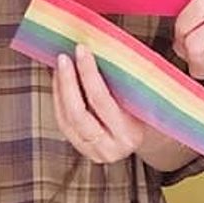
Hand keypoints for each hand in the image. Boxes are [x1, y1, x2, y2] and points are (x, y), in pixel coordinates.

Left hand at [52, 43, 151, 163]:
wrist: (143, 139)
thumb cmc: (145, 112)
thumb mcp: (142, 101)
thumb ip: (125, 83)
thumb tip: (101, 51)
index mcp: (128, 134)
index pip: (102, 100)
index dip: (88, 74)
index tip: (82, 51)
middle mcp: (109, 147)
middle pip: (78, 113)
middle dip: (68, 82)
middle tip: (64, 58)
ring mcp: (93, 151)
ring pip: (66, 120)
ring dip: (60, 89)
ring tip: (60, 66)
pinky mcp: (81, 149)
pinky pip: (63, 124)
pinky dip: (58, 100)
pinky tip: (59, 82)